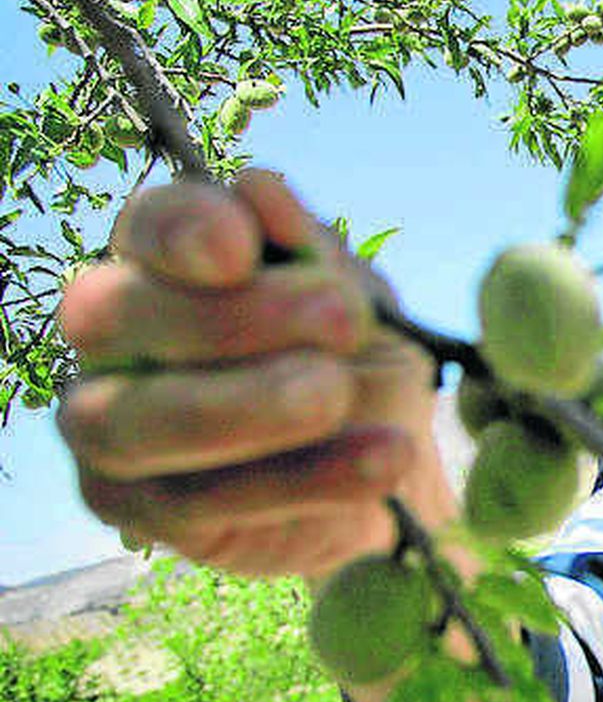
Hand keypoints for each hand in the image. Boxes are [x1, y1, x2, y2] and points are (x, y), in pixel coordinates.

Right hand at [56, 169, 455, 578]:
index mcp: (164, 263)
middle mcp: (114, 341)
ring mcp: (111, 429)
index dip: (182, 229)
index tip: (242, 246)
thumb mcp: (357, 299)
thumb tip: (260, 190)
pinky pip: (201, 502)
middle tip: (340, 319)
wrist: (392, 467)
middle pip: (116, 315)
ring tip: (341, 394)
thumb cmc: (357, 360)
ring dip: (246, 406)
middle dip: (229, 317)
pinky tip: (379, 460)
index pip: (146, 225)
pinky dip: (299, 480)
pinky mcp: (138, 511)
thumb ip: (311, 253)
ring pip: (135, 421)